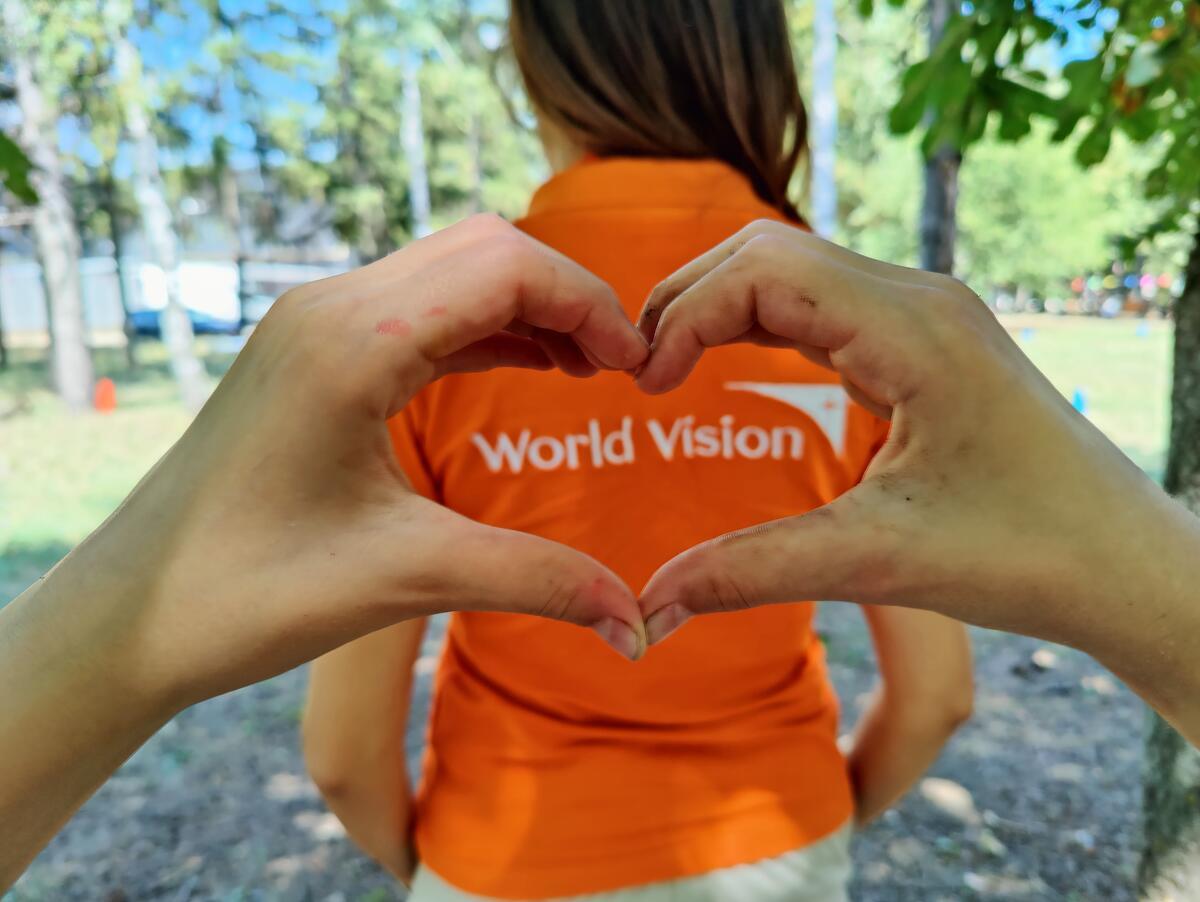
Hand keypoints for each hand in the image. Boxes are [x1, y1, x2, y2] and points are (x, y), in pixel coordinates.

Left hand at [1, 215, 650, 886]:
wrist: (133, 614)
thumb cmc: (246, 592)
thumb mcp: (406, 578)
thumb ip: (535, 582)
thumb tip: (635, 621)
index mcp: (352, 341)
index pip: (504, 267)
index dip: (590, 303)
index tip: (641, 365)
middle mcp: (328, 308)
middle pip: (483, 249)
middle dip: (566, 295)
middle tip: (623, 366)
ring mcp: (313, 324)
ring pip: (450, 271)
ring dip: (527, 307)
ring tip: (589, 368)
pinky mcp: (309, 352)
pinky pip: (417, 308)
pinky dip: (483, 329)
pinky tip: (526, 369)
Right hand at [633, 220, 1199, 738]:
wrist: (1122, 563)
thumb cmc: (1024, 555)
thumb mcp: (876, 561)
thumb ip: (751, 573)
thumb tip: (649, 608)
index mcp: (914, 330)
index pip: (766, 272)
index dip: (686, 317)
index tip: (644, 388)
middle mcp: (921, 299)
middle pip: (770, 252)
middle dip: (690, 298)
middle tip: (639, 371)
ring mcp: (926, 313)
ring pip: (794, 269)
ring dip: (722, 305)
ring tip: (668, 367)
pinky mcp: (925, 338)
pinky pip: (823, 302)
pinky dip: (761, 322)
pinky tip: (731, 366)